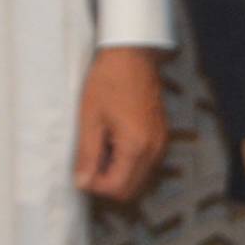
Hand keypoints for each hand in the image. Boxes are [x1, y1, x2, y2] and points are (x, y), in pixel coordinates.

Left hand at [73, 46, 174, 202]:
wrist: (132, 55)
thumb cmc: (110, 80)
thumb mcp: (90, 118)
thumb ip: (87, 155)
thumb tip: (83, 182)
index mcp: (136, 145)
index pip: (117, 188)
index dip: (95, 186)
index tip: (82, 172)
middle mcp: (154, 148)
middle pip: (131, 190)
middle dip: (108, 184)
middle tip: (90, 164)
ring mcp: (161, 142)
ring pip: (140, 178)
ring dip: (119, 174)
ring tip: (101, 150)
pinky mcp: (162, 135)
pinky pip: (146, 163)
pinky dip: (129, 163)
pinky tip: (114, 142)